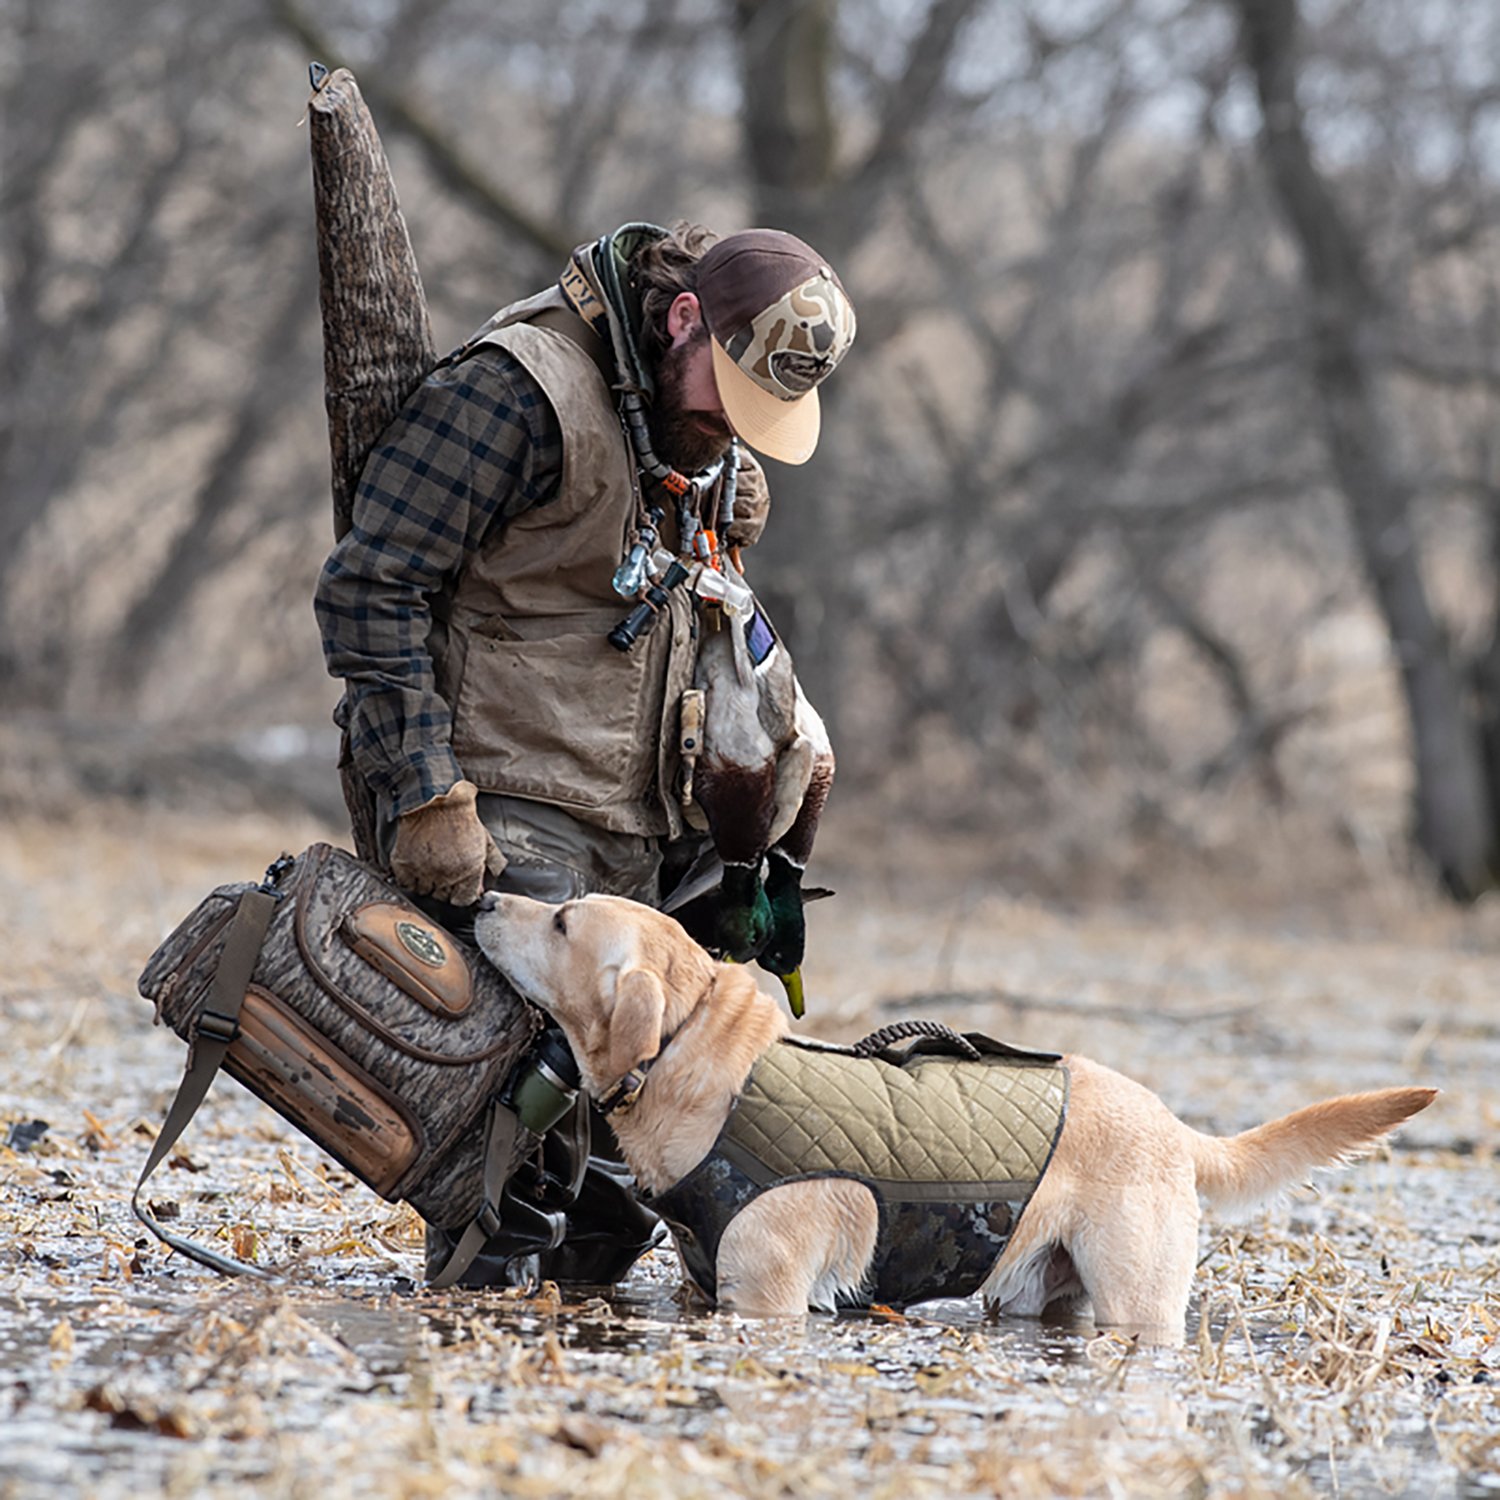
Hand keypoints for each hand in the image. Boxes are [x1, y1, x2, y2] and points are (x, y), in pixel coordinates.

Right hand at [390, 780, 506, 905]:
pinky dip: (409, 878)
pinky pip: (406, 884)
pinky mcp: (404, 864)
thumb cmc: (460, 817)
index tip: (458, 887)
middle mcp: (447, 875)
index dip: (461, 894)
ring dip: (427, 883)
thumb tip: (490, 881)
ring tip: (429, 866)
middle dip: (445, 888)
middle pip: (443, 897)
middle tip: (443, 870)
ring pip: (424, 892)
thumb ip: (491, 862)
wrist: (434, 799)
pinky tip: (416, 865)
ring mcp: (424, 871)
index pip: (464, 900)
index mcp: (470, 870)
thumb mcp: (485, 838)